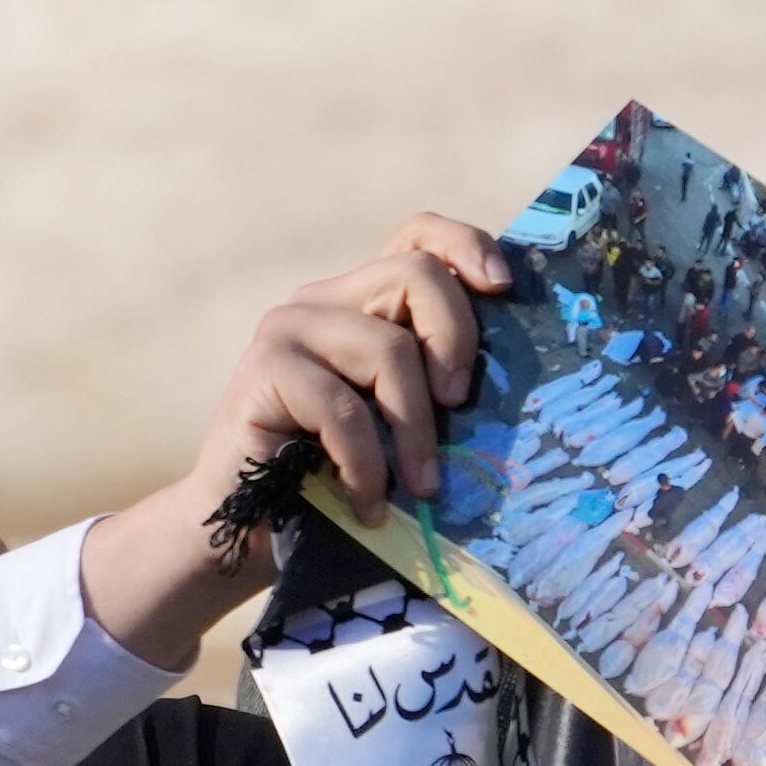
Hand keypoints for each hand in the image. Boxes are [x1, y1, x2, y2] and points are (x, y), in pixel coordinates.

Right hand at [76, 218, 518, 665]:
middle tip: (459, 410)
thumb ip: (435, 387)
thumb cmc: (336, 481)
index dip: (465, 246)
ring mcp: (289, 329)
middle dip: (455, 341)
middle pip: (414, 275)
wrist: (248, 529)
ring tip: (421, 488)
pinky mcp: (264, 369)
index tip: (504, 288)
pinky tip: (369, 505)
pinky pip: (342, 408)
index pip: (417, 236)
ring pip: (386, 349)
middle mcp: (324, 302)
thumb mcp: (399, 425)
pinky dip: (368, 464)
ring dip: (416, 429)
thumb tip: (517, 383)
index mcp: (363, 303)